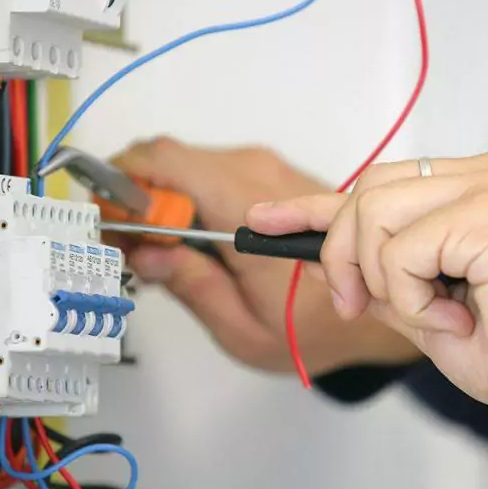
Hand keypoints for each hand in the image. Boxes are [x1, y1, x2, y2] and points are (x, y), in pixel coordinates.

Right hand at [108, 138, 418, 375]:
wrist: (381, 302)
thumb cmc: (321, 325)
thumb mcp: (244, 328)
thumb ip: (190, 286)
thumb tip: (146, 252)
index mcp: (245, 209)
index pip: (164, 161)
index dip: (121, 183)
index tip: (107, 219)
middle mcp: (258, 175)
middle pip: (169, 160)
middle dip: (137, 196)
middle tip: (126, 243)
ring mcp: (268, 170)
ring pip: (189, 164)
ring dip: (162, 199)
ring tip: (158, 248)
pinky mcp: (273, 176)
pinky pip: (214, 173)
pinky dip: (190, 198)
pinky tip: (191, 240)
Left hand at [247, 149, 487, 407]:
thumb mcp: (434, 312)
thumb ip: (389, 278)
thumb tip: (334, 265)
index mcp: (483, 189)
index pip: (382, 184)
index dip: (316, 205)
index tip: (266, 218)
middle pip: (368, 190)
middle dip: (343, 253)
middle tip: (359, 306)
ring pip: (374, 211)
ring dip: (383, 279)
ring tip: (432, 316)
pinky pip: (400, 249)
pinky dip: (411, 297)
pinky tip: (455, 317)